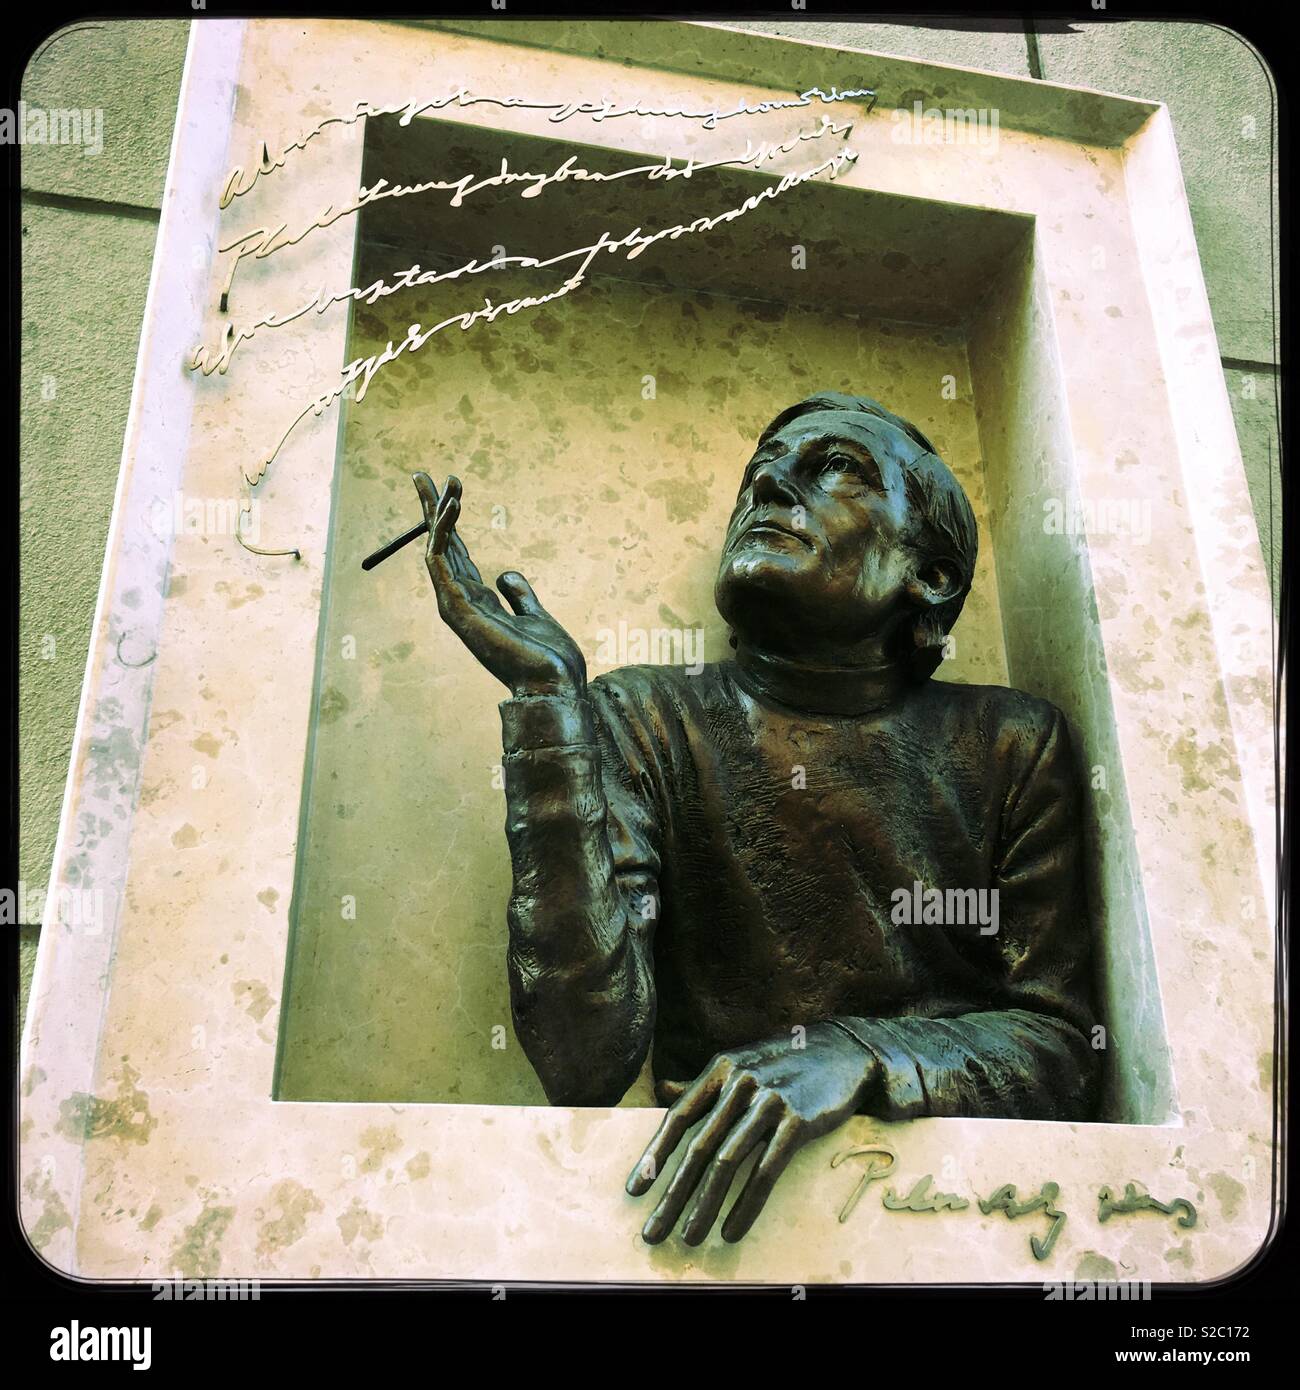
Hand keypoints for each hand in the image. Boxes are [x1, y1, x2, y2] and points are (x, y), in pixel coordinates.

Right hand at [413, 472, 586, 698]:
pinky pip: (443, 562)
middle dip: (431, 508)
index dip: (450, 520)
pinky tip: (450, 507)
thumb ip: (519, 595)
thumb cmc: (548, 659)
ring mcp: (456, 606)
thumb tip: (505, 573)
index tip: (452, 488)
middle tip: (422, 473)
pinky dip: (443, 532)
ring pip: (437, 549)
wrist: (556, 685)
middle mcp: (460, 602)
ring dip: (437, 513)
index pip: (456, 553)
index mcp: (477, 602)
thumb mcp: (536, 616)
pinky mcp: (459, 608)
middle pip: (439, 546)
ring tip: (444, 481)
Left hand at [626, 1023, 880, 1244]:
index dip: (654, 1156)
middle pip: (698, 1148)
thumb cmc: (786, 1063)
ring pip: (727, 1163)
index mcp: (720, 1068)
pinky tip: (731, 1231)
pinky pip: (765, 1172)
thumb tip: (663, 1091)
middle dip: (672, 1195)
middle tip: (653, 1232)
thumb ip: (704, 1084)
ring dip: (704, 1207)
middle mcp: (740, 1082)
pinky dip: (745, 1205)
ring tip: (688, 1238)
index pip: (678, 1116)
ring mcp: (769, 1100)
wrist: (845, 1051)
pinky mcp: (798, 1120)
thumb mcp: (741, 1063)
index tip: (634, 1192)